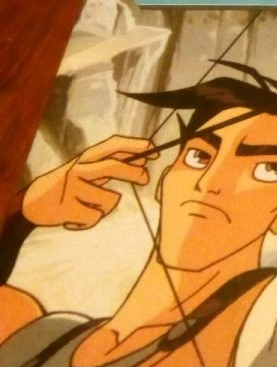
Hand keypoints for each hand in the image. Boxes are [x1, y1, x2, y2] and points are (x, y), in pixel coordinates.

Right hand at [22, 136, 155, 230]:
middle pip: (113, 167)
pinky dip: (90, 221)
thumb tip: (143, 160)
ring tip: (89, 206)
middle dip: (134, 173)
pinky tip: (76, 217)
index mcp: (85, 158)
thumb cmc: (68, 185)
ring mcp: (72, 188)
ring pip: (109, 200)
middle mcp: (78, 169)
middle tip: (146, 179)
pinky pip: (95, 218)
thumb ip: (111, 164)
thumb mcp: (86, 169)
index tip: (154, 149)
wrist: (31, 203)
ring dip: (105, 207)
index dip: (135, 145)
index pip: (112, 145)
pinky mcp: (67, 208)